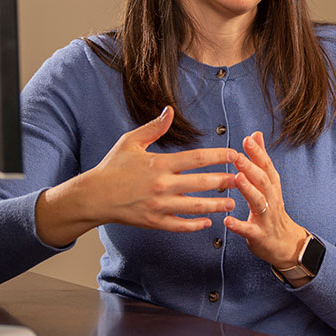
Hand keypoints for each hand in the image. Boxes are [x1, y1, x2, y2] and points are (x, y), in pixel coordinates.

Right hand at [36, 106, 237, 246]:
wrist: (93, 197)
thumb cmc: (112, 167)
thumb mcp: (130, 142)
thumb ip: (154, 128)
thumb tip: (169, 110)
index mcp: (159, 164)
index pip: (196, 158)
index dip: (218, 156)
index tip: (235, 154)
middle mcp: (161, 186)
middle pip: (201, 183)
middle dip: (224, 181)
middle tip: (243, 179)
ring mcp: (158, 206)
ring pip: (195, 207)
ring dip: (216, 205)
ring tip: (233, 203)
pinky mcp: (153, 222)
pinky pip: (180, 225)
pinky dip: (195, 225)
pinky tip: (209, 222)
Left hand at [223, 132, 307, 273]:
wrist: (285, 244)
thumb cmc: (272, 211)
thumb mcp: (269, 183)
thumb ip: (261, 159)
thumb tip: (256, 134)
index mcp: (272, 186)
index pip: (267, 166)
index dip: (258, 153)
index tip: (247, 139)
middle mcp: (271, 199)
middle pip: (263, 181)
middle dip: (251, 167)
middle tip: (237, 156)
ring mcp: (266, 218)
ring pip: (259, 202)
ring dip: (248, 190)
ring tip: (236, 178)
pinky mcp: (260, 235)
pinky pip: (250, 230)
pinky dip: (239, 225)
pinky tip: (228, 220)